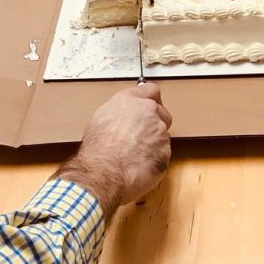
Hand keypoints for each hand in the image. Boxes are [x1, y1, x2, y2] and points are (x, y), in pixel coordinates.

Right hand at [54, 84, 171, 219]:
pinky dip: (155, 158)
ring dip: (153, 142)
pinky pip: (163, 152)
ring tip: (135, 155)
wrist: (104, 173)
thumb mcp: (100, 119)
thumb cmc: (98, 150)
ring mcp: (159, 129)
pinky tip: (140, 164)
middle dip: (154, 122)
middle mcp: (148, 110)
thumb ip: (118, 111)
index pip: (150, 90)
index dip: (150, 100)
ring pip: (162, 134)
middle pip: (160, 111)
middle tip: (141, 135)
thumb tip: (122, 115)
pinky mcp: (166, 149)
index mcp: (130, 99)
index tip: (149, 106)